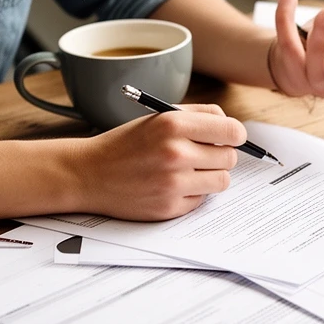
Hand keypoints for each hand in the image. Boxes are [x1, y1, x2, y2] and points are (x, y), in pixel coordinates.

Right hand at [75, 104, 245, 219]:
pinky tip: (172, 185)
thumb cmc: (125, 144)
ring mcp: (173, 183)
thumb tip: (230, 126)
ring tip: (190, 170)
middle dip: (220, 155)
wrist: (88, 173)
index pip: (232, 130)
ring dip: (210, 175)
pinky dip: (192, 193)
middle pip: (229, 157)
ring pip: (221, 180)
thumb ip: (196, 116)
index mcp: (173, 124)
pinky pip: (202, 199)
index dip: (235, 135)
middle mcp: (176, 153)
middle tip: (203, 155)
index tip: (230, 137)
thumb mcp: (157, 117)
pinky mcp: (170, 207)